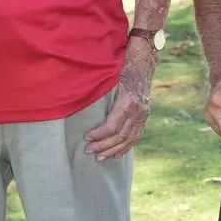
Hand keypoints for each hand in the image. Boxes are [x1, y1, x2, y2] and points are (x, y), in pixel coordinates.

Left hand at [84, 45, 155, 160]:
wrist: (143, 63)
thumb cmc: (123, 68)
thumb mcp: (111, 77)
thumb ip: (99, 91)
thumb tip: (75, 100)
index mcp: (128, 101)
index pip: (113, 126)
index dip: (99, 134)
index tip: (86, 138)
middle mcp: (138, 110)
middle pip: (120, 135)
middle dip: (103, 145)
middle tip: (88, 151)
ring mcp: (144, 114)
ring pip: (129, 139)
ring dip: (113, 150)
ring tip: (99, 157)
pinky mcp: (145, 116)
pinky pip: (136, 136)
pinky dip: (126, 147)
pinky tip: (116, 154)